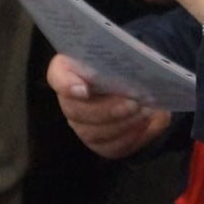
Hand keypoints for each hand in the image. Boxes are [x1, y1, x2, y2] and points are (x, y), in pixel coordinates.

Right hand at [46, 52, 170, 158]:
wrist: (145, 89)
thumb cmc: (131, 66)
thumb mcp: (131, 55)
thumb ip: (127, 58)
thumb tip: (137, 70)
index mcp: (72, 69)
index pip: (58, 75)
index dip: (66, 84)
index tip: (83, 90)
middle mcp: (71, 100)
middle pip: (75, 110)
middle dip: (107, 109)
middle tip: (134, 102)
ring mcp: (82, 124)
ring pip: (91, 133)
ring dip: (122, 124)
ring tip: (145, 111)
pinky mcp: (100, 143)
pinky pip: (109, 147)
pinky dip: (130, 137)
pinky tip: (145, 124)